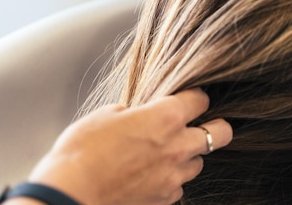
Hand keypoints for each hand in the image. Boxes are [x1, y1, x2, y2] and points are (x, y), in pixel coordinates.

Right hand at [19, 88, 232, 204]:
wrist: (71, 192)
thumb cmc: (82, 149)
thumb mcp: (106, 114)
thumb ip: (135, 111)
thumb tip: (140, 113)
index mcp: (165, 117)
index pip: (200, 100)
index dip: (196, 97)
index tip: (189, 99)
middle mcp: (178, 146)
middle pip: (220, 133)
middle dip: (215, 126)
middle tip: (201, 125)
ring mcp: (173, 176)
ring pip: (200, 162)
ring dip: (188, 155)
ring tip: (167, 153)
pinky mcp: (164, 199)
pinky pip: (179, 186)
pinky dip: (170, 179)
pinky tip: (151, 175)